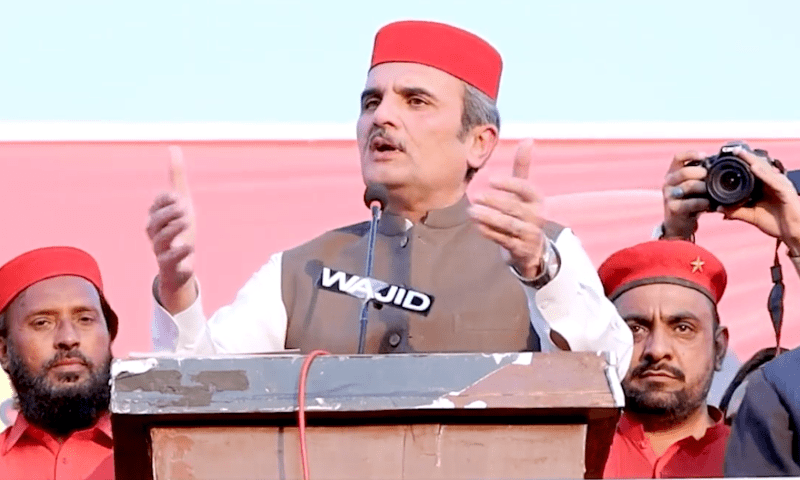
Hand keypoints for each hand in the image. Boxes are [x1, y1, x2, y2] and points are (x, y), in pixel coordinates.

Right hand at [145, 146, 197, 312]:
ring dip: (173, 229)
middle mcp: (155, 234)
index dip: (165, 200)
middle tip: (184, 207)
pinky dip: (179, 253)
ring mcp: (161, 250)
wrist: (181, 265)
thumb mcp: (181, 202)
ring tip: (187, 221)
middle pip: (155, 222)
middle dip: (168, 213)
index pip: (158, 205)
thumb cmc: (179, 230)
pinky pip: (170, 260)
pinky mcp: (170, 266)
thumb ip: (176, 178)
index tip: (177, 196)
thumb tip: (173, 148)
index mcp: (157, 217)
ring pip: (160, 240)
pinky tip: (190, 247)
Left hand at [469, 139, 545, 277]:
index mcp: (537, 199)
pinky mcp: (522, 249)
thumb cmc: (524, 211)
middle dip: (494, 202)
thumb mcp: (525, 191)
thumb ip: (522, 167)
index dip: (509, 184)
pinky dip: (490, 233)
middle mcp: (537, 216)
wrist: (533, 247)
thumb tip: (528, 139)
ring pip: (509, 224)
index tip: (491, 180)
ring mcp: (530, 234)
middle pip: (514, 207)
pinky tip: (477, 226)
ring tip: (471, 212)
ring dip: (489, 218)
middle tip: (475, 197)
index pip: (525, 188)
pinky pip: (504, 240)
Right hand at [662, 151, 710, 238]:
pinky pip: (691, 203)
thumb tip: (720, 164)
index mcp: (672, 174)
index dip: (691, 154)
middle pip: (684, 171)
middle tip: (713, 178)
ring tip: (714, 192)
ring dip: (704, 188)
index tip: (705, 156)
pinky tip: (711, 205)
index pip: (678, 158)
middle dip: (702, 173)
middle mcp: (668, 183)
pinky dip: (704, 203)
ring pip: (688, 186)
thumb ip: (700, 176)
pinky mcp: (673, 208)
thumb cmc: (690, 201)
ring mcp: (669, 196)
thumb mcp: (692, 186)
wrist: (678, 224)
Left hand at [718, 146, 799, 253]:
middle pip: (758, 167)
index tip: (727, 156)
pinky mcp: (785, 191)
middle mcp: (773, 182)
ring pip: (765, 170)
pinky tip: (753, 168)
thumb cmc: (776, 223)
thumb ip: (736, 211)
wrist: (793, 233)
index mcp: (765, 186)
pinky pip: (772, 180)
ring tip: (740, 153)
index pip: (753, 171)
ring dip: (752, 161)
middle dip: (745, 157)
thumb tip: (718, 208)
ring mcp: (780, 185)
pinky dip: (762, 174)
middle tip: (731, 149)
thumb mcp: (752, 216)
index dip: (742, 163)